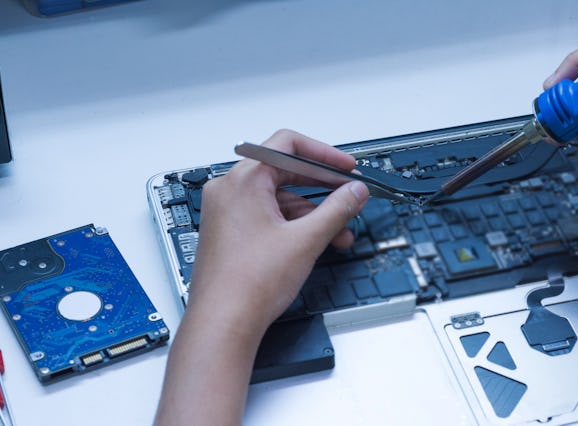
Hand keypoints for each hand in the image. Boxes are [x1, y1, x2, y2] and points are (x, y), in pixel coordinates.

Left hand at [156, 129, 368, 425]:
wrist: (222, 323)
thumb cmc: (248, 283)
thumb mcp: (306, 240)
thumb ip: (336, 209)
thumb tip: (354, 192)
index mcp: (243, 180)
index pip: (287, 145)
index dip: (324, 155)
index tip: (346, 168)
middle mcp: (229, 191)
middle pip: (284, 171)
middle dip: (321, 187)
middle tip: (349, 195)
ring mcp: (227, 212)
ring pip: (278, 197)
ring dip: (312, 211)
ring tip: (340, 231)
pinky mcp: (229, 232)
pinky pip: (267, 215)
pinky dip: (293, 224)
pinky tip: (317, 241)